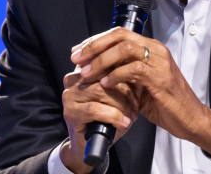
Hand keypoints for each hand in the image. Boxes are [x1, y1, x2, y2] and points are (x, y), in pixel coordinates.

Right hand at [60, 35, 139, 173]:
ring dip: (121, 103)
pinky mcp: (71, 112)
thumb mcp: (117, 95)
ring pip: (101, 90)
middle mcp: (74, 79)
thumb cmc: (106, 118)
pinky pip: (95, 108)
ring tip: (132, 113)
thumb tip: (140, 68)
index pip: (107, 62)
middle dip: (125, 88)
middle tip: (137, 101)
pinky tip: (123, 122)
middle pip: (104, 74)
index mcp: (85, 69)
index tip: (140, 82)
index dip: (126, 71)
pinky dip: (113, 115)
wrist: (90, 148)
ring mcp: (70, 96)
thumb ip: (123, 79)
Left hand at [72, 27, 210, 157]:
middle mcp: (156, 49)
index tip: (79, 51)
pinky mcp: (161, 78)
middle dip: (94, 46)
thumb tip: (97, 71)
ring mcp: (160, 62)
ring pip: (126, 48)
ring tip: (87, 72)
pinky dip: (117, 75)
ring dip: (102, 60)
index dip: (96, 40)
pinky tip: (105, 84)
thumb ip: (124, 74)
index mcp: (150, 48)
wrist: (191, 119)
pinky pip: (134, 69)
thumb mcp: (141, 85)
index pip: (119, 33)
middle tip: (77, 58)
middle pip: (120, 35)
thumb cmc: (166, 103)